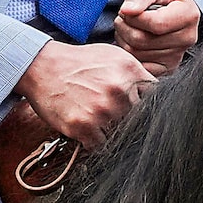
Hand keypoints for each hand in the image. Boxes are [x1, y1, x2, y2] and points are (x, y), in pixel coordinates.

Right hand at [16, 39, 154, 147]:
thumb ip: (138, 73)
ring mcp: (101, 111)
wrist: (42, 67)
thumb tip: (160, 91)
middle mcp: (119, 91)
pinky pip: (101, 146)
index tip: (149, 113)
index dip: (153, 108)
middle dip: (132, 120)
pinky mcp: (83, 127)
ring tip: (101, 120)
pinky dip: (98, 142)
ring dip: (115, 132)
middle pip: (140, 119)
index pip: (157, 99)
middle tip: (117, 116)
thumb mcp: (114, 56)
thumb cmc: (79, 62)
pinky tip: (91, 130)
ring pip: (122, 134)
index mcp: (130, 72)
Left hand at [114, 0, 201, 75]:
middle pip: (142, 40)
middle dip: (125, 27)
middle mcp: (188, 38)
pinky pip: (138, 66)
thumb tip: (128, 10)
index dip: (134, 17)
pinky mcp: (167, 68)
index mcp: (189, 15)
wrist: (171, 9)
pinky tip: (133, 41)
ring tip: (129, 27)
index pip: (155, 24)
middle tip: (125, 17)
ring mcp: (178, 56)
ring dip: (124, 39)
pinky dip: (129, 54)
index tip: (128, 9)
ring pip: (136, 53)